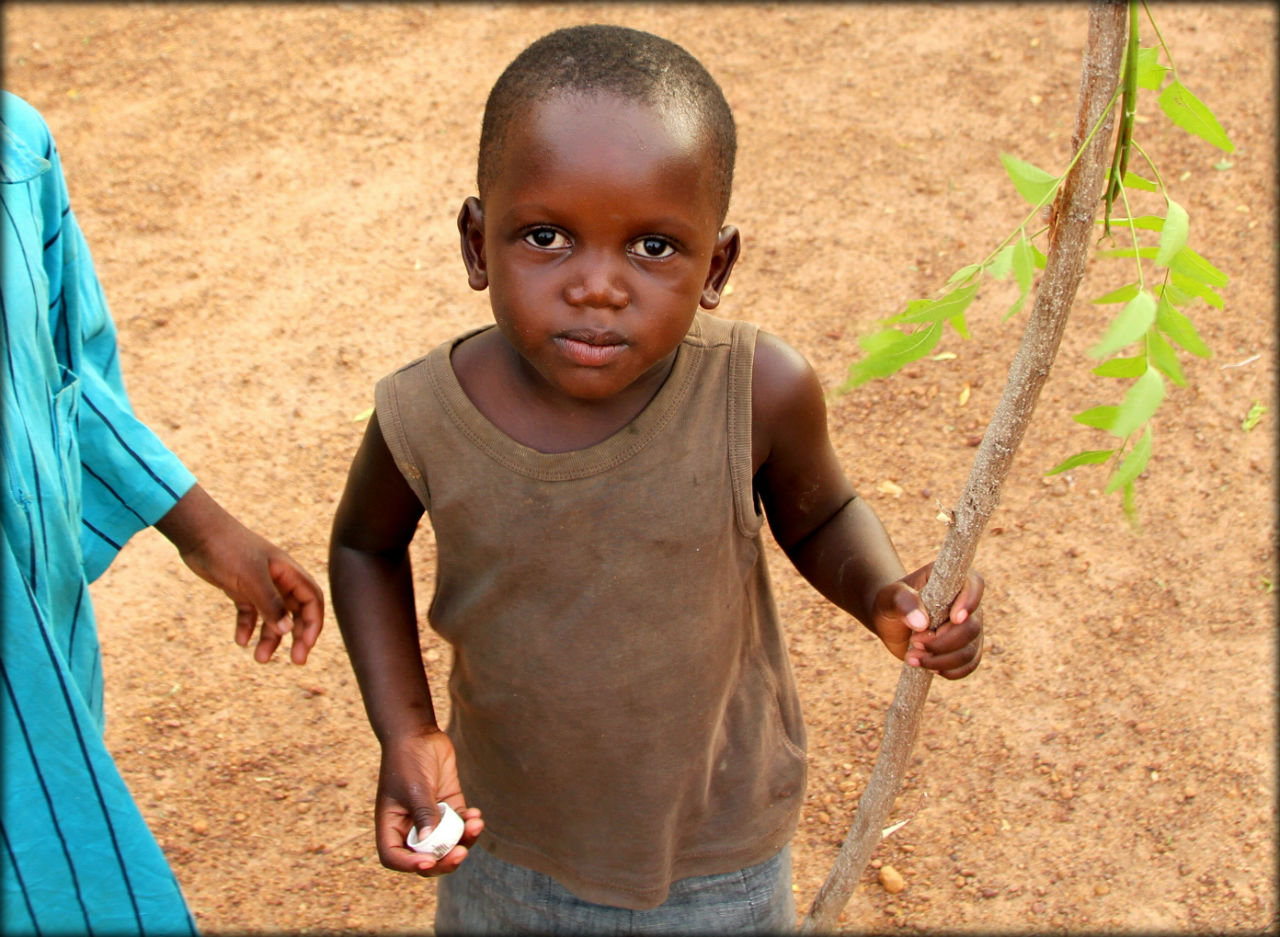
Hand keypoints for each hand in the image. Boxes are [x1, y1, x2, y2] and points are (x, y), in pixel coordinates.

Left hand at [156, 485, 323, 662]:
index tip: (304, 647)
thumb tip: (287, 631)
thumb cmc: (229, 550)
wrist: (198, 532)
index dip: (313, 624)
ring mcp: (259, 584)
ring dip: (270, 637)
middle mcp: (278, 579)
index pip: (312, 601)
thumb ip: (270, 605)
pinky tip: (240, 641)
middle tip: (296, 661)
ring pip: (272, 616)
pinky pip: (250, 613)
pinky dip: (247, 627)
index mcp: (288, 573)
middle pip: (296, 612)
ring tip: (259, 659)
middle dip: (298, 636)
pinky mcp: (240, 588)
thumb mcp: (251, 580)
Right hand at [376, 728, 483, 875]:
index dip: (409, 865)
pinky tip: (476, 815)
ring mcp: (431, 817)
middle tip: (460, 854)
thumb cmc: (407, 759)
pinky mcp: (448, 806)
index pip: (394, 857)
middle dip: (444, 859)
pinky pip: (460, 825)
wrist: (419, 733)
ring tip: (475, 825)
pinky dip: (469, 825)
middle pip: (425, 856)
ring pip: (447, 842)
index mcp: (391, 824)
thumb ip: (424, 814)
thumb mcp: (414, 787)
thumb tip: (429, 843)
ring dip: (463, 840)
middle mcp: (410, 825)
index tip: (428, 862)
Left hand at [872, 563, 983, 678]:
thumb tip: (921, 623)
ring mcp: (969, 629)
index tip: (954, 618)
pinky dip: (947, 671)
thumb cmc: (891, 602)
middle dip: (942, 641)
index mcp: (952, 582)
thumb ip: (903, 602)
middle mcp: (966, 605)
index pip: (975, 585)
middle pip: (972, 627)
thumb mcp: (890, 597)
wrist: (890, 621)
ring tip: (912, 656)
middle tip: (914, 642)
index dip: (969, 602)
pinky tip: (926, 666)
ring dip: (941, 660)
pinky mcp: (965, 650)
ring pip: (970, 651)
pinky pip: (968, 666)